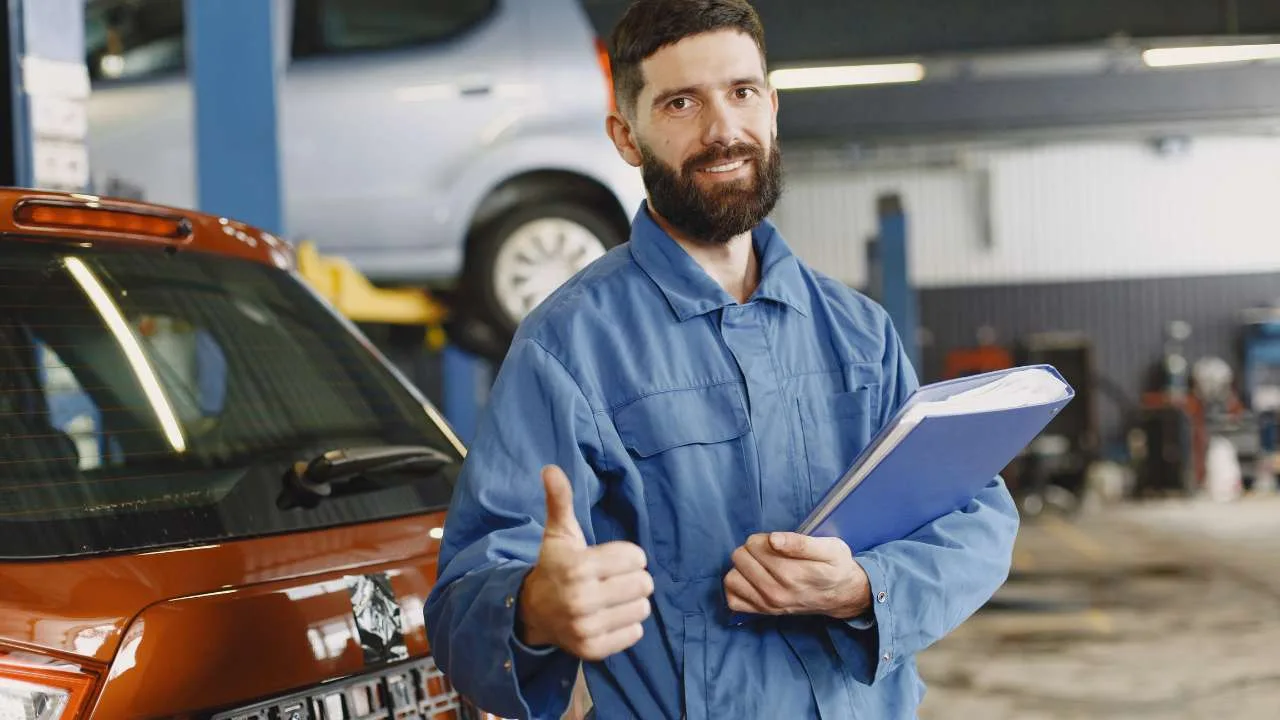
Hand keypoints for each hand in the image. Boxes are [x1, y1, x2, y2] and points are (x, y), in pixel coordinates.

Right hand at [518, 465, 654, 660]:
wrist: (533, 612)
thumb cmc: (555, 566)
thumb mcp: (559, 532)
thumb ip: (560, 500)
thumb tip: (551, 468)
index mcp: (577, 567)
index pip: (636, 557)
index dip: (628, 556)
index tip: (609, 559)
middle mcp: (581, 600)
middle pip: (644, 584)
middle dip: (633, 578)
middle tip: (614, 580)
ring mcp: (586, 628)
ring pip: (642, 609)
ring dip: (632, 602)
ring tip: (613, 598)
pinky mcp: (593, 649)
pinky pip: (635, 633)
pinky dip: (627, 624)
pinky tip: (610, 616)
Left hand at [724, 532, 870, 618]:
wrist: (842, 596)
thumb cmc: (836, 567)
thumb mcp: (830, 548)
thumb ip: (800, 543)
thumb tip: (773, 539)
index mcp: (792, 574)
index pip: (755, 545)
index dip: (764, 538)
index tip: (777, 542)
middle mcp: (776, 592)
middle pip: (740, 557)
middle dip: (752, 549)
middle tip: (770, 553)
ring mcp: (767, 605)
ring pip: (732, 578)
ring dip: (742, 567)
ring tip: (760, 565)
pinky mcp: (762, 612)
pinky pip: (733, 599)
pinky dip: (738, 587)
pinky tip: (751, 580)